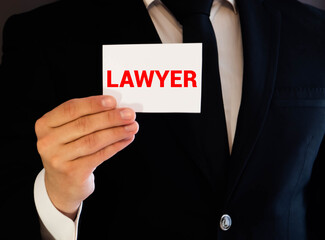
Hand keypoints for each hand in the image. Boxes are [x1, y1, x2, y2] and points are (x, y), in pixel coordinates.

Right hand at [35, 95, 138, 218]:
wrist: (61, 185)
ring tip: (132, 127)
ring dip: (117, 132)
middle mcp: (47, 141)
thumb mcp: (68, 133)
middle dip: (111, 118)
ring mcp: (58, 159)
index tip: (113, 101)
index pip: (71, 109)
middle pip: (84, 124)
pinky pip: (99, 155)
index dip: (93, 104)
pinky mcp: (72, 172)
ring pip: (94, 140)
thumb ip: (86, 118)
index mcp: (45, 125)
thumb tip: (116, 108)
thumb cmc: (69, 151)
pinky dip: (116, 146)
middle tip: (129, 114)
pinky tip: (126, 139)